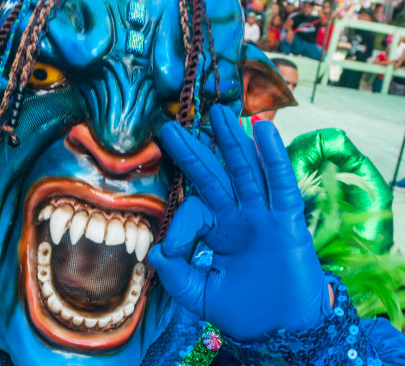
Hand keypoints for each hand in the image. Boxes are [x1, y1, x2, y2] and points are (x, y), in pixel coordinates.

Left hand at [149, 105, 327, 341]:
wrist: (283, 331)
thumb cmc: (246, 313)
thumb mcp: (200, 295)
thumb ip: (177, 276)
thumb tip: (154, 253)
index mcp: (218, 231)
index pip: (193, 211)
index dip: (178, 227)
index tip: (172, 251)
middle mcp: (239, 217)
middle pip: (214, 175)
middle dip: (195, 151)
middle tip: (171, 126)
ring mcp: (264, 216)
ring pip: (245, 171)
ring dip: (232, 141)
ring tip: (219, 111)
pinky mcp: (288, 223)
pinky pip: (281, 186)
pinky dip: (274, 159)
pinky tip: (264, 131)